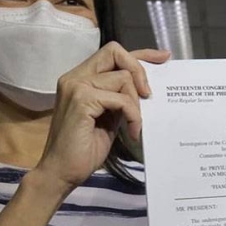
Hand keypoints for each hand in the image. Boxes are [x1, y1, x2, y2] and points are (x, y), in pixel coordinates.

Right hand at [35, 42, 168, 191]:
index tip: (163, 58)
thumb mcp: (108, 118)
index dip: (140, 54)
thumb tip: (145, 88)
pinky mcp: (82, 100)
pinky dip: (133, 116)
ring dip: (136, 103)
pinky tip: (132, 132)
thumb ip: (119, 99)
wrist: (61, 173)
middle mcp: (75, 77)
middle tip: (149, 95)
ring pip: (123, 77)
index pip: (113, 53)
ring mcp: (76, 87)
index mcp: (79, 79)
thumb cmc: (83, 150)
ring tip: (135, 125)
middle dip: (139, 70)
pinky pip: (122, 99)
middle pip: (115, 51)